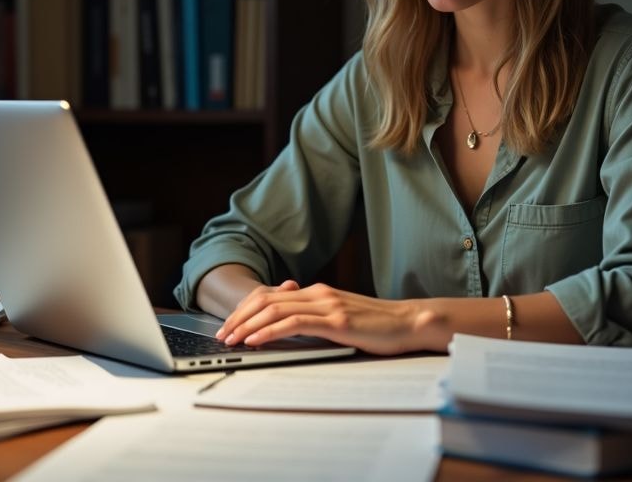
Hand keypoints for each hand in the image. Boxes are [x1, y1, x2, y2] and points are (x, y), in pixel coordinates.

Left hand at [214, 281, 439, 354]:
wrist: (409, 323)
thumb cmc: (378, 326)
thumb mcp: (340, 319)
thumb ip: (316, 320)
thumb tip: (288, 330)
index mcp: (318, 293)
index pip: (271, 296)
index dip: (246, 310)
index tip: (230, 325)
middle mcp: (318, 294)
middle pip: (266, 300)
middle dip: (239, 317)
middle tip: (222, 334)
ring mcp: (327, 305)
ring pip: (275, 310)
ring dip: (248, 325)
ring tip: (232, 339)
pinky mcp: (336, 321)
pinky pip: (294, 324)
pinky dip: (270, 331)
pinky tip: (256, 340)